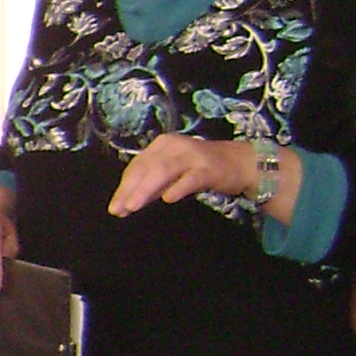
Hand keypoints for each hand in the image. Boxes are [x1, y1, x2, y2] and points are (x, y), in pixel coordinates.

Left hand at [109, 133, 279, 217]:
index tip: (114, 207)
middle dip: (130, 190)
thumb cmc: (200, 169)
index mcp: (162, 145)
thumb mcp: (172, 174)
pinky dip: (178, 187)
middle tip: (118, 210)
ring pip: (164, 170)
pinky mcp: (210, 168)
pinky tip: (168, 199)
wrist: (241, 163)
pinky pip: (191, 178)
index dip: (124, 187)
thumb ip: (150, 185)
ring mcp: (193, 156)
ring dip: (146, 189)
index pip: (137, 166)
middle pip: (147, 167)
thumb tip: (124, 203)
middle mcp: (175, 146)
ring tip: (133, 206)